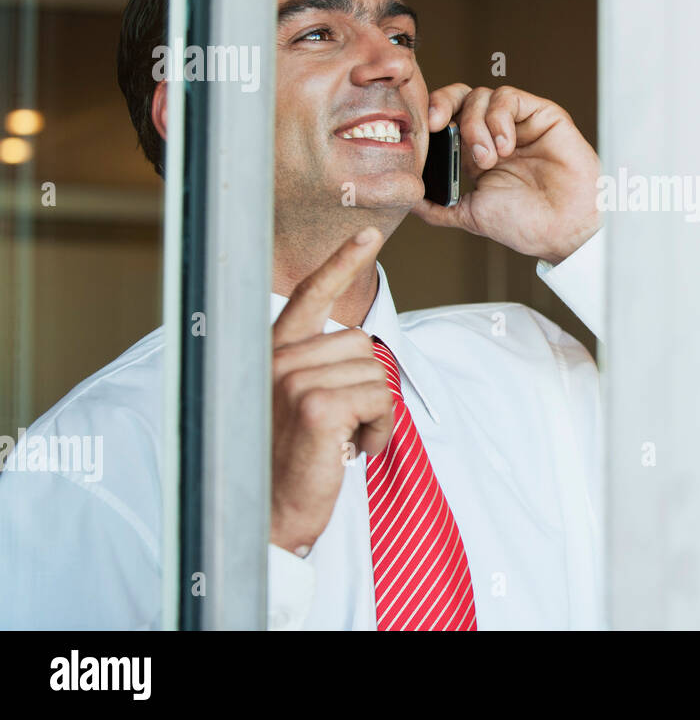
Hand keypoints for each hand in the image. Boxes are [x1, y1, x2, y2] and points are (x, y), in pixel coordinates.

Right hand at [269, 227, 394, 554]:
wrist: (268, 516)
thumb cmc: (288, 463)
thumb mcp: (297, 405)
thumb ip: (317, 369)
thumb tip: (359, 347)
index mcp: (272, 355)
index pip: (309, 295)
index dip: (340, 263)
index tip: (366, 233)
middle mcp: (277, 360)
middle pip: (362, 341)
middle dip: (369, 387)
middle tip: (342, 426)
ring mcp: (292, 380)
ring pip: (375, 371)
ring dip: (374, 412)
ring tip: (342, 440)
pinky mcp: (315, 405)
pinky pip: (379, 398)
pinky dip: (379, 430)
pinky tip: (350, 451)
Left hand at [412, 84, 600, 263]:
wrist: (561, 230)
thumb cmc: (525, 224)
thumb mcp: (469, 214)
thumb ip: (437, 206)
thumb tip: (406, 200)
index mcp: (476, 152)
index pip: (447, 117)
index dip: (431, 116)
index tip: (422, 131)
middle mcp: (496, 133)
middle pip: (461, 96)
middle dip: (443, 104)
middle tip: (437, 124)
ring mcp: (519, 123)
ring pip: (483, 95)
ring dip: (475, 124)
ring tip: (488, 158)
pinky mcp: (542, 114)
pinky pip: (509, 97)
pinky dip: (499, 118)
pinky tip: (505, 146)